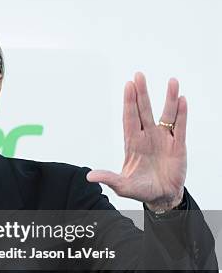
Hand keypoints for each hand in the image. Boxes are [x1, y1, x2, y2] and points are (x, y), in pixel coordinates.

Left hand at [86, 72, 186, 211]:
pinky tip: (182, 99)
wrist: (162, 197)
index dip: (129, 102)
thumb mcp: (122, 186)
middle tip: (139, 75)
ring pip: (167, 115)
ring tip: (172, 81)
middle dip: (142, 93)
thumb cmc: (141, 189)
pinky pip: (181, 126)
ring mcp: (164, 139)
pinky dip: (182, 114)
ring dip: (169, 99)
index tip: (128, 85)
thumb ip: (108, 178)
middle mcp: (147, 136)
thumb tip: (90, 176)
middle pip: (144, 110)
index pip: (129, 118)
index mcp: (132, 143)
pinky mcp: (178, 146)